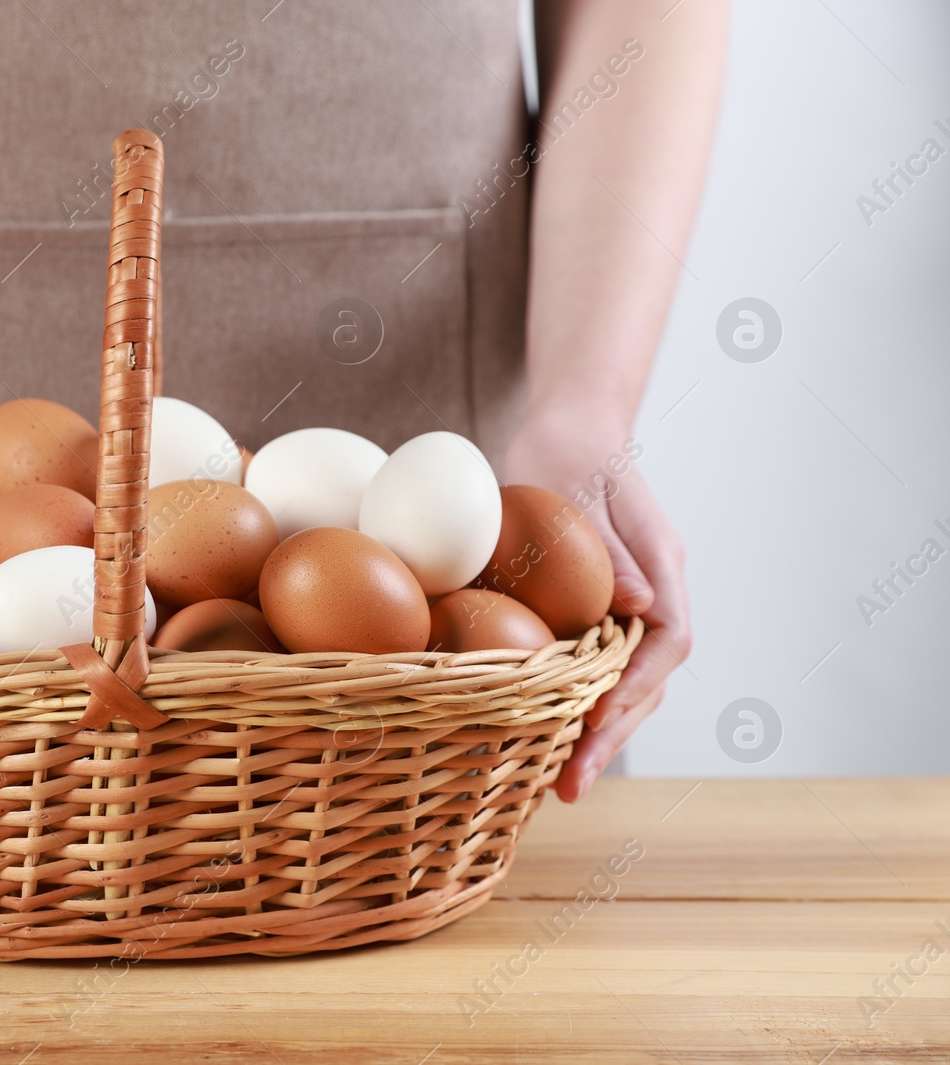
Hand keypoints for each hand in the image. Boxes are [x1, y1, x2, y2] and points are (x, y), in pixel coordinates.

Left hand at [500, 408, 691, 802]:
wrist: (567, 424)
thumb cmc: (567, 446)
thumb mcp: (580, 487)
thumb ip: (611, 548)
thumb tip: (638, 606)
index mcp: (662, 563)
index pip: (666, 641)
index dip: (634, 689)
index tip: (597, 726)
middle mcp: (654, 590)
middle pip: (648, 677)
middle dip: (611, 732)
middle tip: (570, 784)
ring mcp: (629, 601)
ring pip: (625, 679)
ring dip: (595, 730)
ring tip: (559, 781)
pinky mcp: (598, 607)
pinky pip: (595, 664)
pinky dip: (575, 701)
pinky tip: (543, 734)